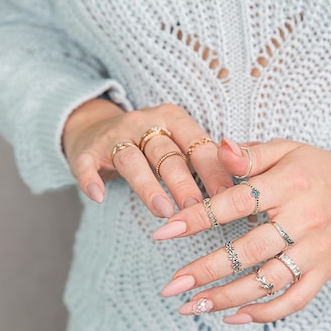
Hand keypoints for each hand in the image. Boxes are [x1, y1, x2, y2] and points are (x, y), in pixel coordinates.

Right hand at [62, 99, 232, 216]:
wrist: (95, 128)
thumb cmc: (150, 143)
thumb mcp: (177, 141)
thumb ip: (203, 158)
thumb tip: (243, 185)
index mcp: (172, 118)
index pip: (197, 143)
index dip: (212, 169)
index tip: (228, 195)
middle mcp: (144, 122)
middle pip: (166, 154)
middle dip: (184, 182)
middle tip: (198, 210)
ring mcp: (114, 136)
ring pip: (133, 160)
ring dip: (148, 186)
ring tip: (163, 212)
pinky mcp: (87, 151)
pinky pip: (87, 165)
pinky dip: (92, 179)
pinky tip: (98, 197)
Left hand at [155, 138, 330, 322]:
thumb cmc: (316, 169)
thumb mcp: (286, 149)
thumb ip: (250, 154)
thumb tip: (217, 147)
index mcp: (290, 184)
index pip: (236, 203)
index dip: (198, 218)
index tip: (164, 233)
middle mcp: (304, 220)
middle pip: (249, 251)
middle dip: (206, 271)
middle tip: (171, 286)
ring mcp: (316, 250)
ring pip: (268, 282)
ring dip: (227, 298)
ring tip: (192, 306)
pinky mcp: (324, 272)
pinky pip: (295, 300)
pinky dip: (265, 313)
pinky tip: (234, 317)